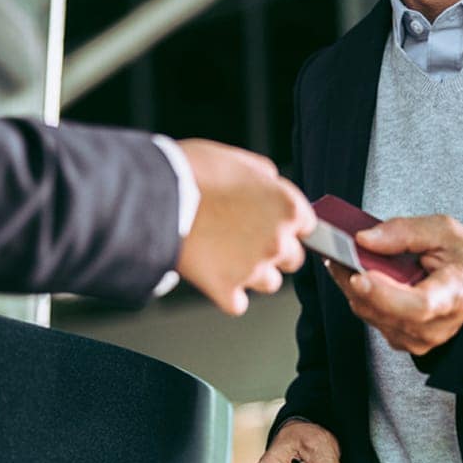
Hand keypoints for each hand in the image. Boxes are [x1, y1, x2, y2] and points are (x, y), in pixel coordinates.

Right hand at [176, 140, 315, 314]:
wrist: (155, 196)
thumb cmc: (192, 172)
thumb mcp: (237, 159)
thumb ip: (264, 176)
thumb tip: (271, 183)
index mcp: (288, 207)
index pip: (307, 226)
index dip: (285, 223)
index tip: (270, 222)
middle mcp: (278, 241)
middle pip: (292, 258)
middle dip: (273, 250)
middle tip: (245, 238)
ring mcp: (253, 269)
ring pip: (269, 283)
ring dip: (253, 273)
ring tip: (226, 257)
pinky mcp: (226, 290)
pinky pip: (237, 303)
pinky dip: (226, 292)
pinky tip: (212, 275)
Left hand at [326, 214, 462, 353]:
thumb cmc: (457, 256)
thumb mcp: (440, 229)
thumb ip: (403, 232)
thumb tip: (365, 240)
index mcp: (456, 293)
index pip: (420, 306)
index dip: (385, 294)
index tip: (360, 276)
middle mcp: (439, 323)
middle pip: (388, 313)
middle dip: (357, 285)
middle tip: (337, 258)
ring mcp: (420, 337)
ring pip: (373, 316)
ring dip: (353, 289)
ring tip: (342, 261)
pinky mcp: (404, 339)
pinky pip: (372, 319)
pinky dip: (359, 297)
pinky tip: (356, 276)